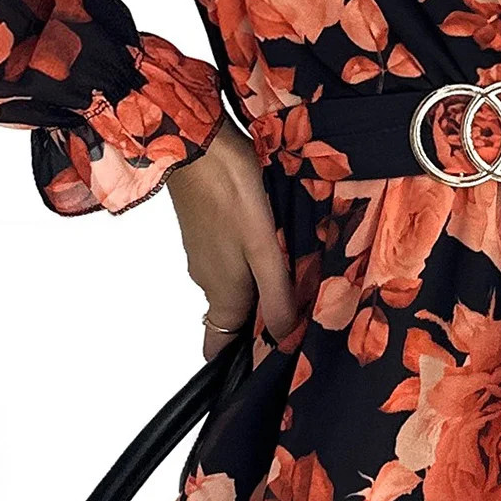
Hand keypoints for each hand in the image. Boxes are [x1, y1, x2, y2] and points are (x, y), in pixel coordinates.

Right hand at [165, 112, 300, 360]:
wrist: (197, 142)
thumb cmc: (231, 193)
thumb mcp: (263, 250)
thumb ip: (275, 296)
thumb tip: (282, 339)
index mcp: (221, 293)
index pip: (217, 347)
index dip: (241, 359)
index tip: (271, 359)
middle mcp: (207, 278)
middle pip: (232, 316)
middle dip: (262, 318)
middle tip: (303, 310)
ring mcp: (204, 252)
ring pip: (234, 283)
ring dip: (262, 285)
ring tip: (300, 272)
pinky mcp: (207, 228)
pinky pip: (232, 256)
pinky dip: (253, 258)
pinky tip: (277, 241)